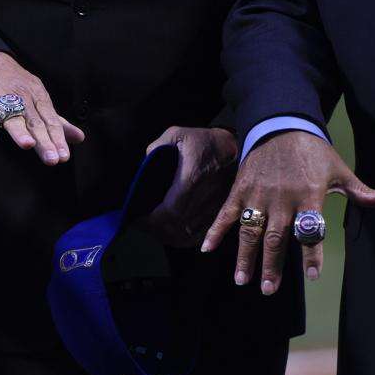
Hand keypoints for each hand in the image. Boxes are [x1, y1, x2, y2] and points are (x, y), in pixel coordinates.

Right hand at [0, 51, 84, 163]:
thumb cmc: (13, 84)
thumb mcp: (37, 98)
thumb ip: (56, 121)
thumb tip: (79, 138)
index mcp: (37, 97)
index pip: (50, 120)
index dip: (58, 139)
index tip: (64, 156)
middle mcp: (21, 97)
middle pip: (34, 122)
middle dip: (44, 141)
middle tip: (52, 159)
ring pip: (11, 116)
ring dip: (19, 131)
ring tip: (28, 145)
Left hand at [145, 127, 237, 246]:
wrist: (236, 148)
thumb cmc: (204, 141)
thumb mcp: (178, 134)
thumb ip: (157, 147)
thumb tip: (144, 163)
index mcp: (192, 178)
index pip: (170, 211)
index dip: (152, 220)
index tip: (138, 218)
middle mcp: (204, 198)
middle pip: (176, 227)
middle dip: (155, 230)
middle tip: (141, 225)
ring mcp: (213, 209)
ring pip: (187, 235)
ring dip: (166, 236)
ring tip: (152, 230)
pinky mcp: (218, 215)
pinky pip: (198, 235)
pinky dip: (182, 240)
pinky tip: (170, 235)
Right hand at [202, 131, 374, 294]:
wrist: (282, 125)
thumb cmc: (313, 151)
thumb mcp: (340, 169)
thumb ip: (361, 190)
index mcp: (309, 195)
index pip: (311, 230)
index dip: (312, 254)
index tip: (313, 276)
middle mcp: (282, 199)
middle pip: (276, 238)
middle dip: (271, 266)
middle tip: (269, 289)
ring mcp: (258, 196)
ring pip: (250, 232)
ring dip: (245, 257)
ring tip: (242, 280)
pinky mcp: (240, 191)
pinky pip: (225, 214)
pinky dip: (215, 231)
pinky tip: (207, 250)